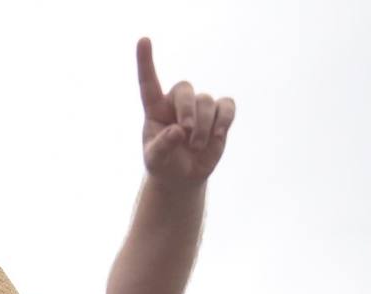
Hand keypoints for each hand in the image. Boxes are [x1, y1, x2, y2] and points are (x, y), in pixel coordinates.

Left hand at [136, 37, 235, 185]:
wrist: (182, 176)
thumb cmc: (163, 164)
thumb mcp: (155, 159)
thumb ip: (162, 145)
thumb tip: (178, 131)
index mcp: (155, 109)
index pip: (149, 82)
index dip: (146, 61)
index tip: (143, 40)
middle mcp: (177, 103)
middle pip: (185, 89)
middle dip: (187, 109)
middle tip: (186, 132)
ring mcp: (199, 107)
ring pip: (206, 101)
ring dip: (203, 127)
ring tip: (196, 146)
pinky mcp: (218, 114)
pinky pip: (227, 106)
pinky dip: (224, 119)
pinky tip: (218, 135)